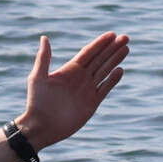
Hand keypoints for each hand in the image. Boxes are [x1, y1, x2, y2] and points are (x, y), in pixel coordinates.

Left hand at [9, 29, 131, 150]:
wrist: (42, 127)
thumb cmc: (36, 102)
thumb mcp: (38, 78)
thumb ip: (43, 58)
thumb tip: (44, 37)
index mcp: (69, 70)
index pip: (89, 52)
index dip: (100, 43)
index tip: (112, 34)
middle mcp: (80, 78)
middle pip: (100, 59)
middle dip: (112, 48)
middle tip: (126, 37)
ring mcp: (87, 90)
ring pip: (105, 71)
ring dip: (115, 60)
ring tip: (126, 48)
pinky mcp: (92, 103)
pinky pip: (105, 89)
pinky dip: (113, 80)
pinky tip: (120, 70)